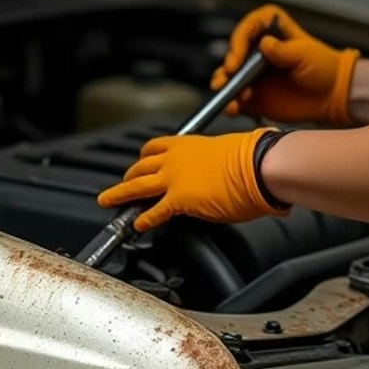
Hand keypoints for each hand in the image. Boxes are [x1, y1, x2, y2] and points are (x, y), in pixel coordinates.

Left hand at [97, 130, 287, 231]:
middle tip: (124, 183)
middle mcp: (175, 158)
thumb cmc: (253, 157)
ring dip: (120, 193)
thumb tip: (223, 173)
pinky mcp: (178, 200)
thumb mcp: (227, 152)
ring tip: (109, 200)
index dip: (146, 157)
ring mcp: (174, 179)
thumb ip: (215, 162)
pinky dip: (143, 219)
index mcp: (188, 144)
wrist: (258, 166)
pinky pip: (154, 211)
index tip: (142, 161)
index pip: (157, 147)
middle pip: (141, 166)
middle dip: (129, 175)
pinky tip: (138, 224)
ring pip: (136, 185)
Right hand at [211, 3, 359, 123]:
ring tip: (232, 98)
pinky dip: (231, 104)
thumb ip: (284, 50)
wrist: (332, 96)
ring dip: (225, 87)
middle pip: (232, 54)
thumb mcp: (306, 54)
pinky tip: (235, 108)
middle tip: (230, 76)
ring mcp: (252, 74)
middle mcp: (256, 50)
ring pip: (228, 78)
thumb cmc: (323, 68)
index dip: (238, 41)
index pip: (247, 29)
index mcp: (270, 30)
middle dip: (227, 67)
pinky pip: (235, 99)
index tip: (237, 57)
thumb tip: (264, 45)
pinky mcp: (252, 96)